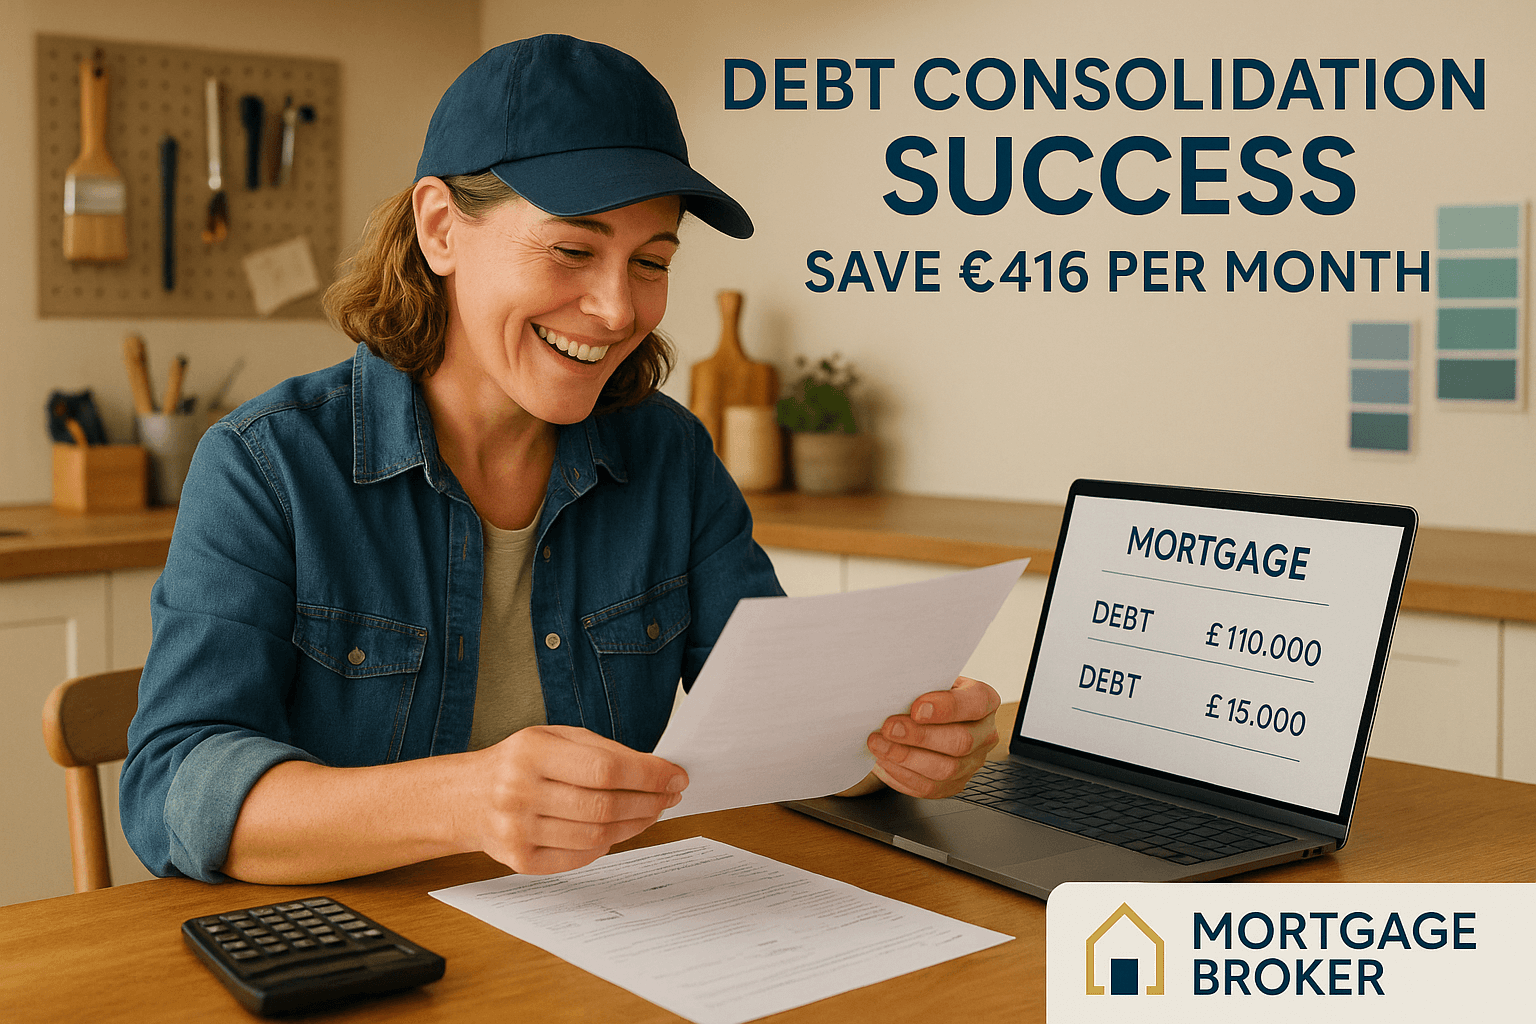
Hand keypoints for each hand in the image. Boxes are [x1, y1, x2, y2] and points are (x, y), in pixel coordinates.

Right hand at [461, 725, 686, 874]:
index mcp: (531, 752)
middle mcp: (520, 792)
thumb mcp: (555, 738)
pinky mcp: (520, 861)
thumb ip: (603, 750)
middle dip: (649, 802)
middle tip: (670, 796)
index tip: (676, 776)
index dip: (649, 775)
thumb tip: (656, 771)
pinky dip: (606, 845)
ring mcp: (518, 831)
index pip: (605, 769)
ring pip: (597, 836)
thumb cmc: (521, 762)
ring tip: (651, 811)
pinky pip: (580, 857)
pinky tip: (617, 830)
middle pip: (604, 807)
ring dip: (635, 825)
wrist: (467, 797)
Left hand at [866, 676, 1000, 798]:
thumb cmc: (925, 694)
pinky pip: (928, 788)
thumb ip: (919, 684)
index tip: (916, 708)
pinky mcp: (954, 784)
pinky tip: (883, 760)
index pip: (975, 704)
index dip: (947, 708)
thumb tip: (893, 692)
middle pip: (961, 741)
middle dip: (920, 736)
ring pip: (945, 770)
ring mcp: (972, 763)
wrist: (922, 715)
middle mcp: (984, 734)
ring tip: (878, 744)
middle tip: (889, 728)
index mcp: (984, 700)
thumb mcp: (927, 680)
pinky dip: (901, 774)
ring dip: (905, 757)